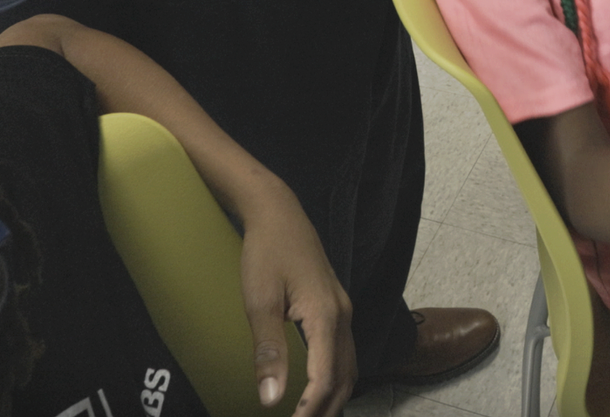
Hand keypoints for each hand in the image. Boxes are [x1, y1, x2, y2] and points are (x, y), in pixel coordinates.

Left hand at [237, 195, 357, 415]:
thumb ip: (268, 351)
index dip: (311, 410)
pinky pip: (344, 352)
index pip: (326, 379)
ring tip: (312, 414)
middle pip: (345, 378)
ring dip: (334, 397)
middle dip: (327, 409)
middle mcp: (342, 316)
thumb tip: (271, 398)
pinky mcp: (336, 306)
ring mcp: (343, 310)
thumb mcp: (260, 301)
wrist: (278, 212)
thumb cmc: (266, 252)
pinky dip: (335, 377)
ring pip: (349, 367)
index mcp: (326, 317)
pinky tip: (318, 385)